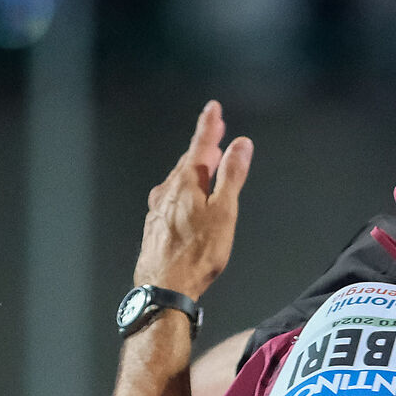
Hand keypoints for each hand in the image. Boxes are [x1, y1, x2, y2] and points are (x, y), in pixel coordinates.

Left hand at [134, 101, 251, 298]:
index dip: (209, 125)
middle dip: (204, 147)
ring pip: (178, 180)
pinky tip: (187, 200)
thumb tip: (240, 145)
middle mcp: (168, 190)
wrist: (164, 287)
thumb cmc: (196, 253)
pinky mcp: (155, 225)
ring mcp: (159, 207)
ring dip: (194, 170)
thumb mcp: (223, 212)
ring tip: (206, 165)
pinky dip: (184, 191)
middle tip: (215, 134)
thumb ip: (231, 176)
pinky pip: (171, 198)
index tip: (214, 108)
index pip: (200, 144)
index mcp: (187, 181)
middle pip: (189, 161)